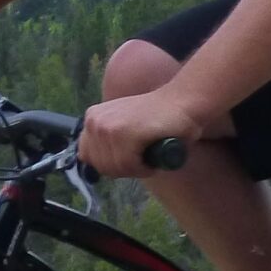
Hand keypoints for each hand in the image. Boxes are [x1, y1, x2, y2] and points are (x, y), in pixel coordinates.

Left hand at [78, 88, 207, 180]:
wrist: (184, 102)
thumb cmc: (158, 119)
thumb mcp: (122, 126)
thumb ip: (105, 142)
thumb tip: (90, 168)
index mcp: (92, 118)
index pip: (87, 156)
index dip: (111, 163)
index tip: (130, 156)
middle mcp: (94, 121)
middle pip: (102, 166)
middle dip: (125, 168)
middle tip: (144, 154)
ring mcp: (107, 127)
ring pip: (117, 168)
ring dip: (137, 168)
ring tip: (150, 150)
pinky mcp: (123, 134)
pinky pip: (129, 166)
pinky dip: (145, 167)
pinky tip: (155, 151)